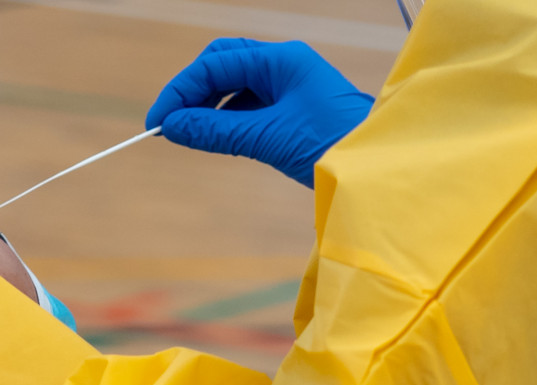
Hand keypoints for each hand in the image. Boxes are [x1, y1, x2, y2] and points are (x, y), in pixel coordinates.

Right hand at [145, 39, 373, 186]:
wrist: (377, 172)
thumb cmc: (332, 146)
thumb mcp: (267, 139)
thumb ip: (216, 131)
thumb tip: (171, 127)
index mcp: (281, 60)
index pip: (215, 64)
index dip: (181, 92)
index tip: (158, 123)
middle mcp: (285, 66)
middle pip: (223, 64)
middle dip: (193, 91)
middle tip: (170, 123)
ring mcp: (291, 86)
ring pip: (235, 86)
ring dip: (209, 107)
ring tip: (190, 134)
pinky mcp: (293, 110)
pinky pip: (250, 107)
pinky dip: (228, 119)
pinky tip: (218, 138)